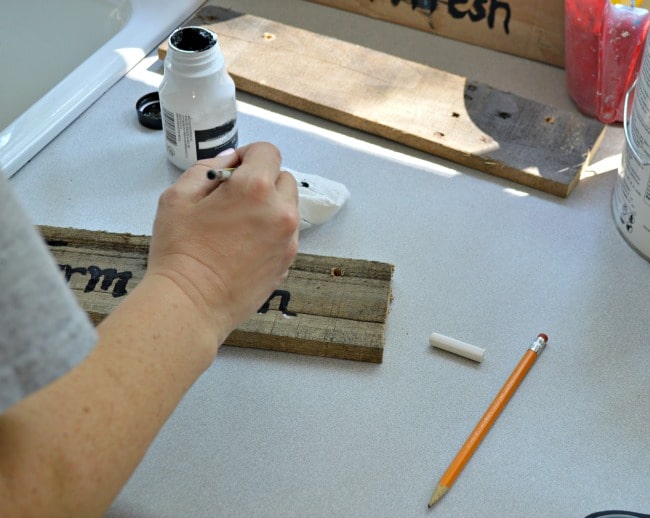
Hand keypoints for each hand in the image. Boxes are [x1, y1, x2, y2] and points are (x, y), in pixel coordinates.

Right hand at [147, 142, 298, 344]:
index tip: (232, 170)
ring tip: (238, 226)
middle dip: (262, 181)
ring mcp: (289, 239)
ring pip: (288, 209)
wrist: (191, 304)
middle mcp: (281, 211)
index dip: (248, 155)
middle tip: (233, 199)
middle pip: (283, 179)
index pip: (268, 152)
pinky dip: (271, 233)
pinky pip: (286, 235)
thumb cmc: (179, 251)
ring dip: (269, 208)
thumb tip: (229, 161)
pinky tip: (244, 248)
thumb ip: (206, 170)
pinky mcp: (288, 263)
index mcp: (255, 188)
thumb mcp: (177, 198)